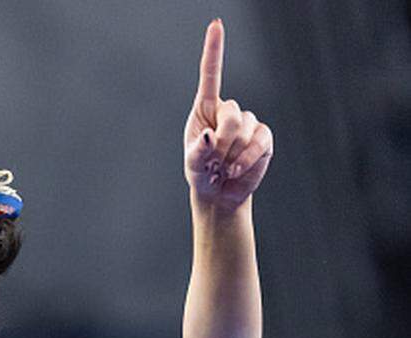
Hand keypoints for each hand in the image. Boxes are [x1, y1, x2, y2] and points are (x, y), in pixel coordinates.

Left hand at [184, 19, 273, 212]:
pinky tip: (237, 170)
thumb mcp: (193, 164)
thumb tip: (210, 136)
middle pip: (231, 113)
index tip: (216, 24)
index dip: (214, 50)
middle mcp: (228, 111)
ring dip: (232, 155)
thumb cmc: (202, 174)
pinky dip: (247, 159)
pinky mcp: (264, 137)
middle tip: (215, 160)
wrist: (220, 193)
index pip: (211, 75)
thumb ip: (198, 150)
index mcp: (205, 109)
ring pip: (245, 130)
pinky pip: (260, 142)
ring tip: (224, 167)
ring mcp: (248, 123)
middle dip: (222, 141)